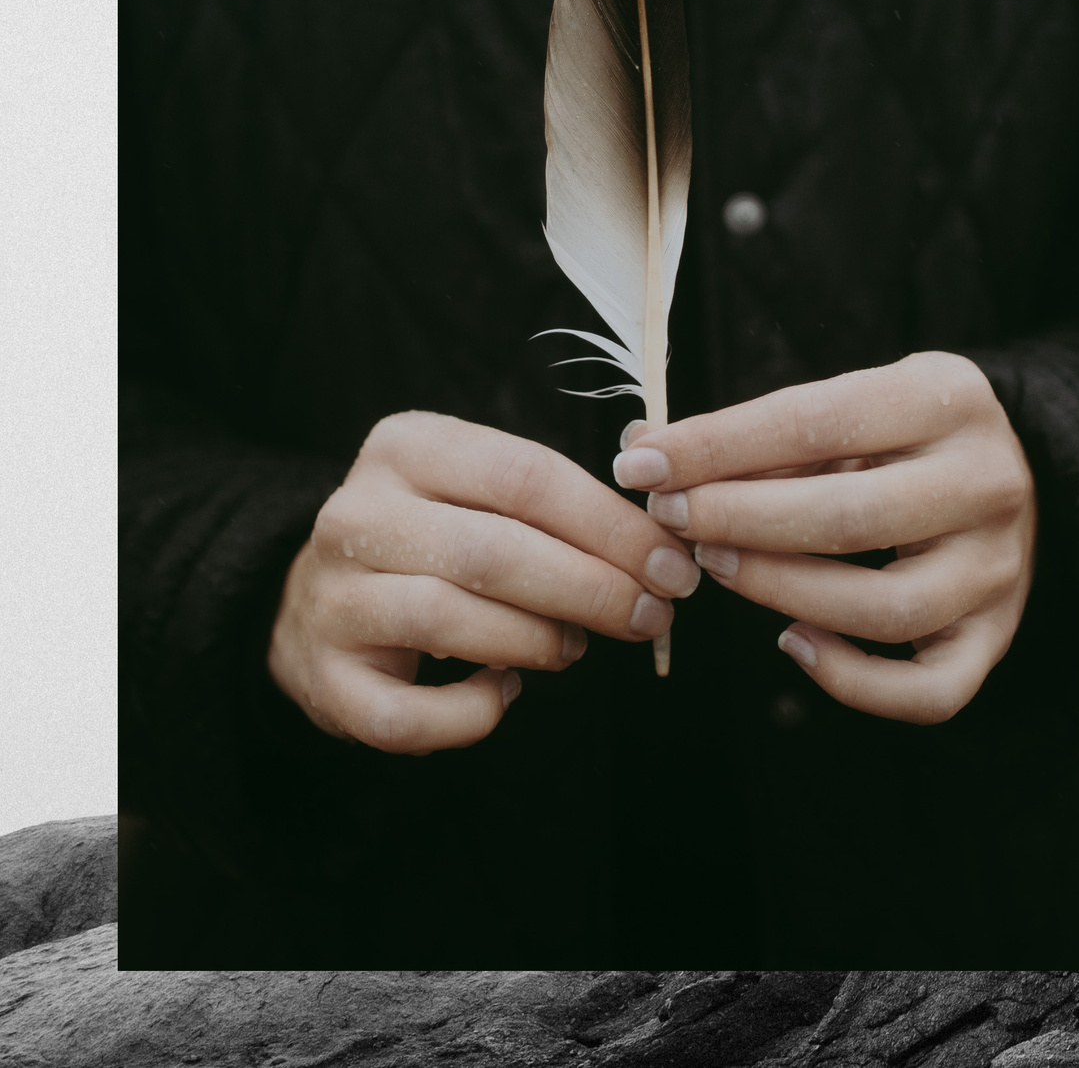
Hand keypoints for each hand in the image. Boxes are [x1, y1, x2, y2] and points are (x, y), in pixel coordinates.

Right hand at [269, 412, 702, 754]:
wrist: (322, 601)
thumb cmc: (441, 543)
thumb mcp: (487, 496)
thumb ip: (565, 505)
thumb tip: (666, 545)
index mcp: (406, 447)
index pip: (528, 477)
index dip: (613, 527)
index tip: (674, 567)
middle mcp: (355, 514)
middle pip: (493, 551)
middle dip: (592, 589)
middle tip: (652, 617)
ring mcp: (329, 597)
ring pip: (447, 619)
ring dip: (536, 642)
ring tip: (575, 647)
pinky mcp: (320, 677)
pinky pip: (403, 712)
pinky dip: (468, 714)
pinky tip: (502, 695)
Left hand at [613, 351, 1034, 725]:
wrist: (1029, 469)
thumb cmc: (910, 437)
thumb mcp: (860, 404)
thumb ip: (768, 435)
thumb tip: (646, 458)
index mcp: (952, 401)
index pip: (817, 422)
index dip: (717, 448)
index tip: (641, 466)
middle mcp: (988, 483)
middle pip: (849, 519)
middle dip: (738, 521)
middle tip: (672, 520)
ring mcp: (999, 568)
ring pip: (886, 610)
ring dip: (780, 593)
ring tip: (718, 568)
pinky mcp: (996, 635)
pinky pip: (929, 691)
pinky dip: (852, 682)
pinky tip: (793, 644)